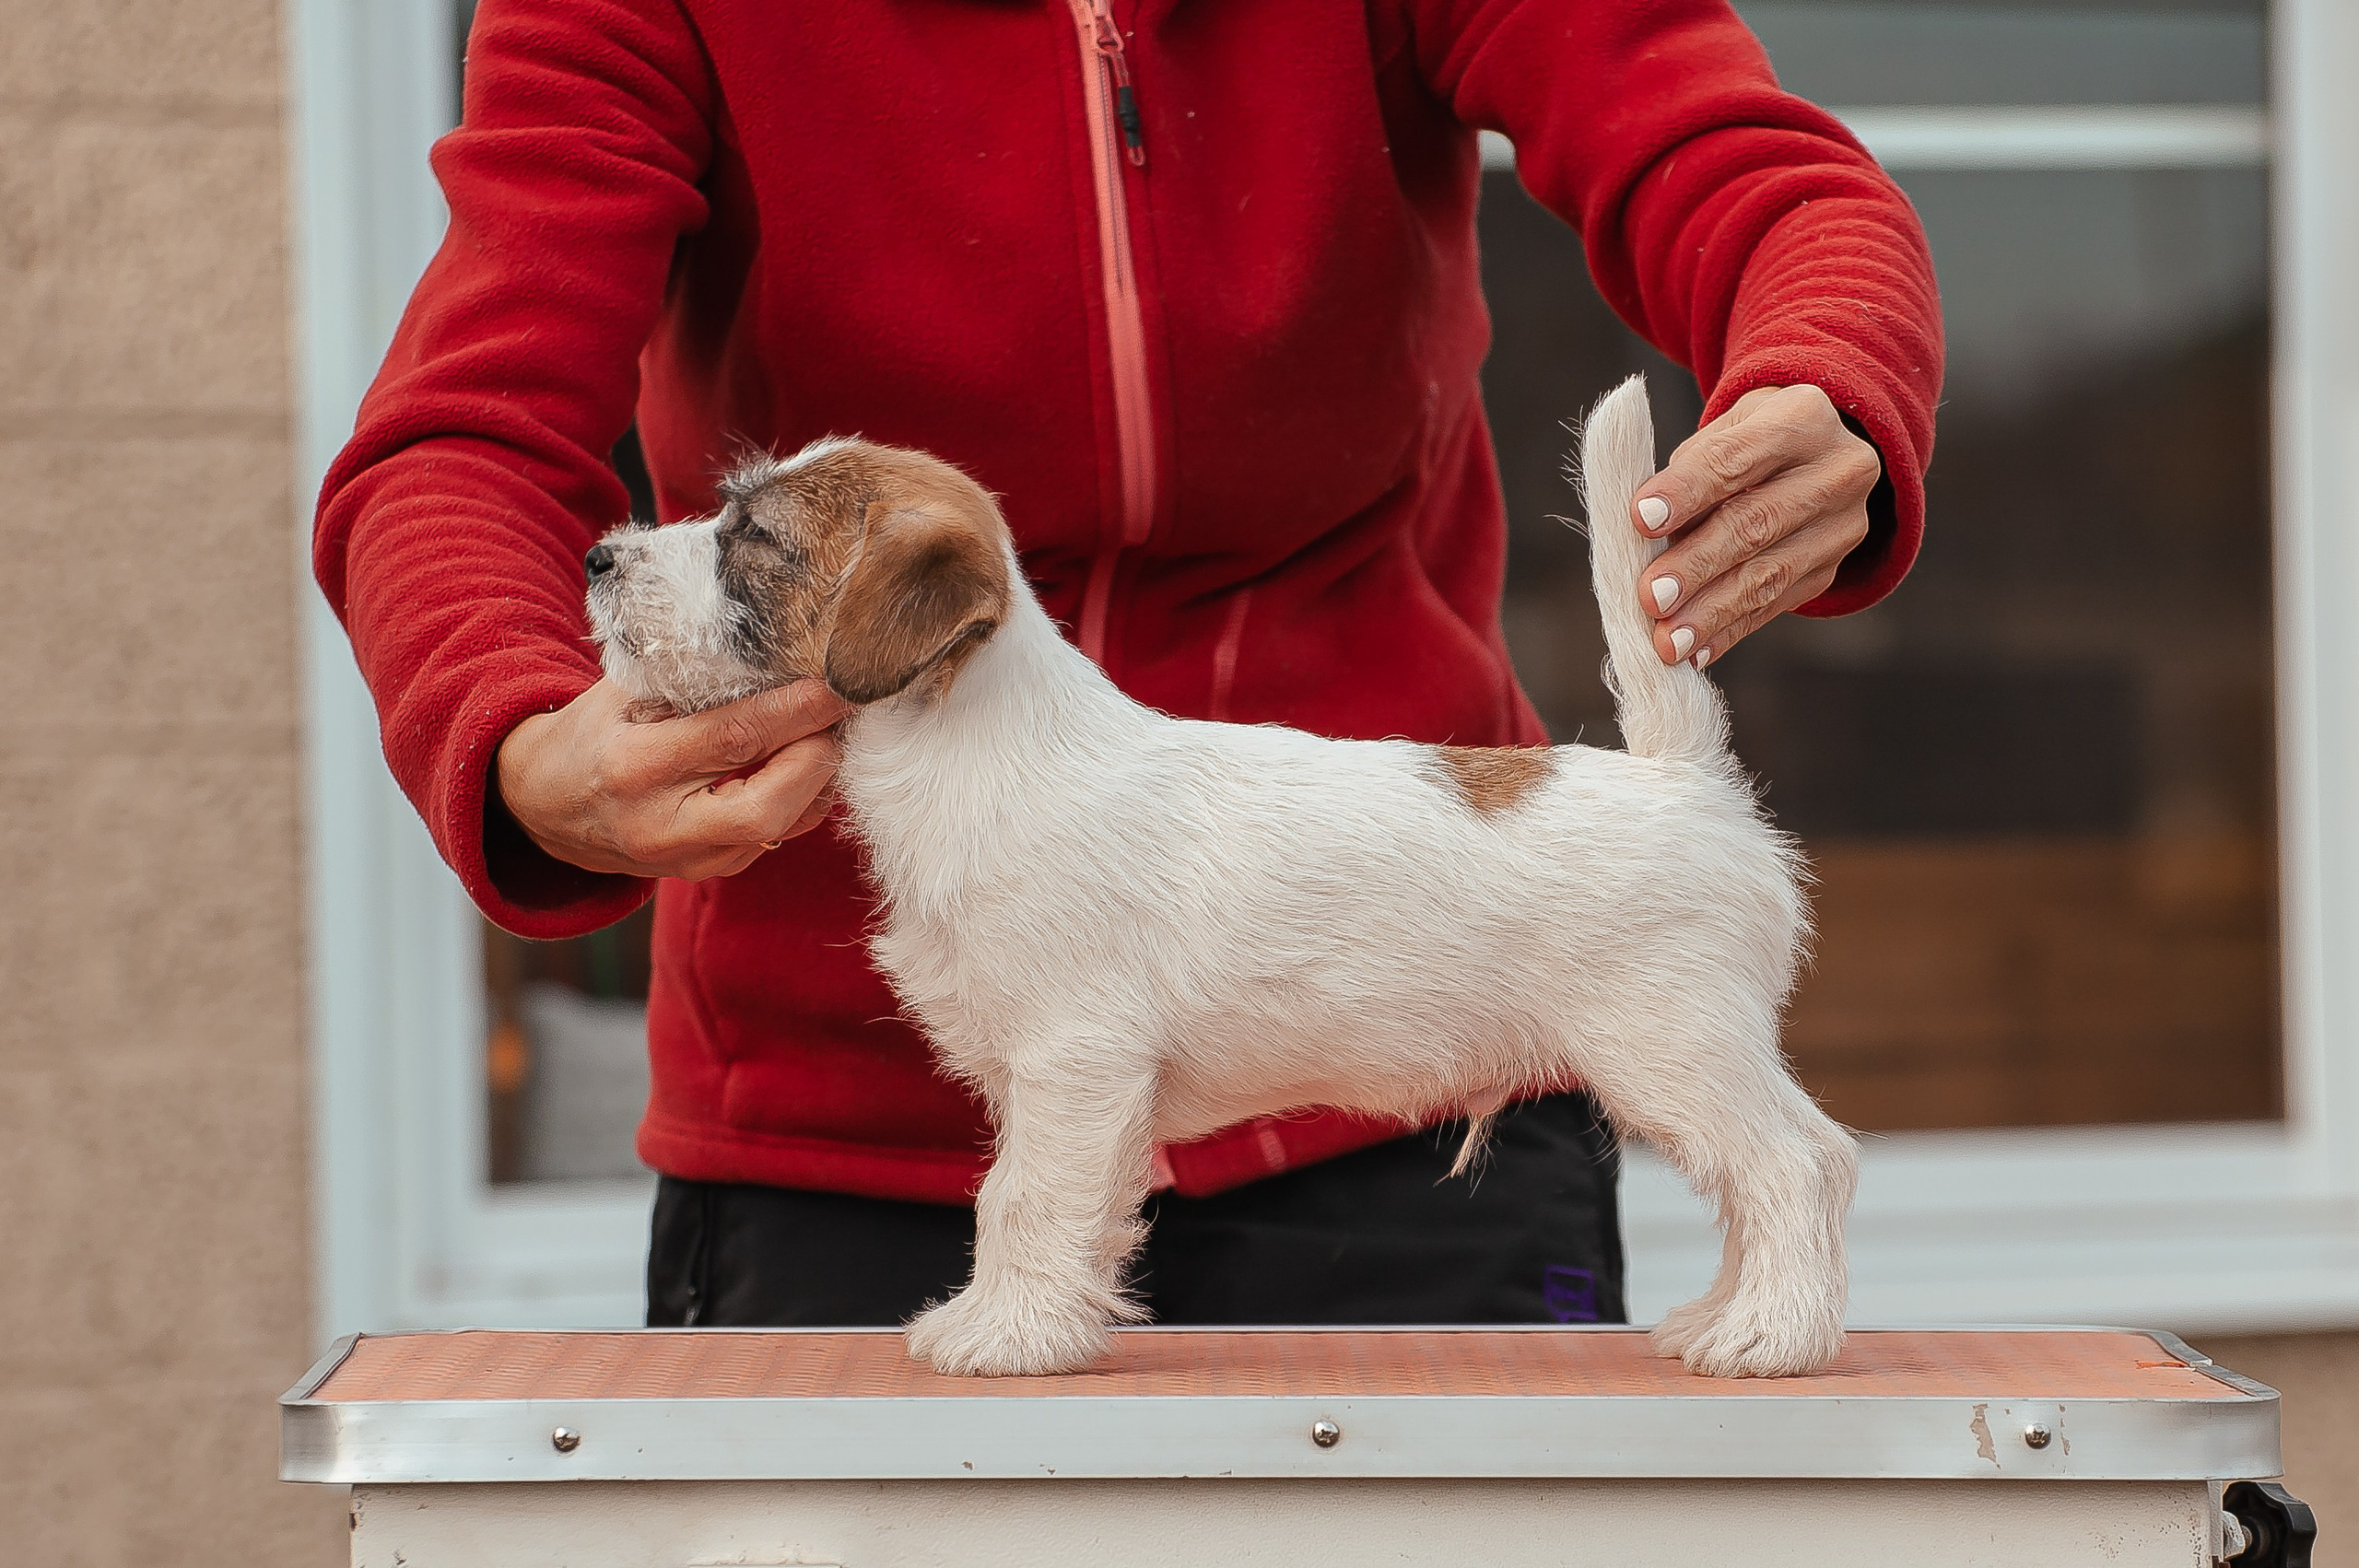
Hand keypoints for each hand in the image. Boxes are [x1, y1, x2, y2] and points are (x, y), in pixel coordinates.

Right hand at [495, 679, 848, 880]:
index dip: (795, 710)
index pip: (734, 737)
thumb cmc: (591, 733)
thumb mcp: (622, 691)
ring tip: (827, 730)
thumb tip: (773, 655)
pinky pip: (774, 840)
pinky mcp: (706, 872)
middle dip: (816, 753)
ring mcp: (685, 859)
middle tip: (838, 710)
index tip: (835, 682)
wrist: (543, 804)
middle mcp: (661, 825)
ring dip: (816, 777)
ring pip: (779, 828)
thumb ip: (689, 677)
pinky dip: (802, 800)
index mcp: (634, 766)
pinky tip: (805, 763)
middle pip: (768, 804)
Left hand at [1630, 384, 1880, 666]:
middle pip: (1757, 522)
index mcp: (1802, 418)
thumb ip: (1684, 478)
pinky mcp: (1831, 570)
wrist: (1814, 456)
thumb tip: (1641, 543)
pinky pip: (1775, 606)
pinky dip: (1729, 631)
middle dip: (1698, 564)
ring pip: (1770, 574)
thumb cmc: (1744, 445)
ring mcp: (1842, 526)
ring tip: (1667, 641)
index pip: (1736, 458)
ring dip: (1712, 613)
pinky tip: (1695, 652)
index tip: (1640, 519)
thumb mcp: (1719, 435)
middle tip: (1652, 597)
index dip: (1687, 490)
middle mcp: (1837, 471)